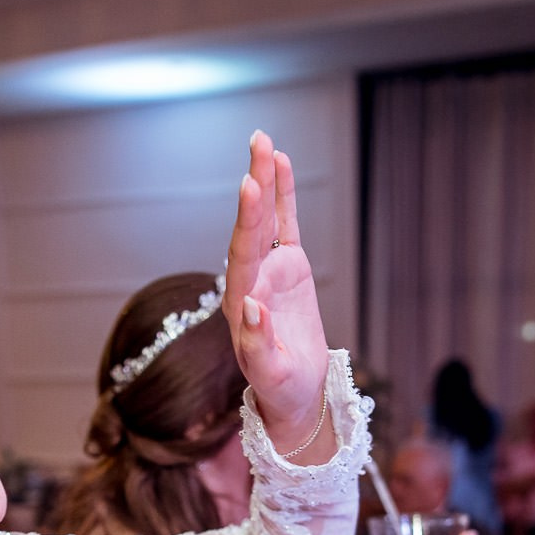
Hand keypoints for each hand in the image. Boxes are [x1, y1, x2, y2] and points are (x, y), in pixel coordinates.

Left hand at [225, 131, 328, 449]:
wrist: (295, 393)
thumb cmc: (280, 389)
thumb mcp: (269, 374)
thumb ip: (257, 344)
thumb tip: (250, 306)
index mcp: (240, 304)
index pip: (242, 255)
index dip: (248, 220)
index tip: (250, 187)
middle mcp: (249, 280)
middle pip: (251, 226)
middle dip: (255, 184)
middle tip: (258, 144)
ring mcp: (268, 271)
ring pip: (266, 219)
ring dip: (265, 180)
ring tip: (264, 141)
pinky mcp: (288, 268)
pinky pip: (285, 225)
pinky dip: (283, 196)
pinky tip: (281, 165)